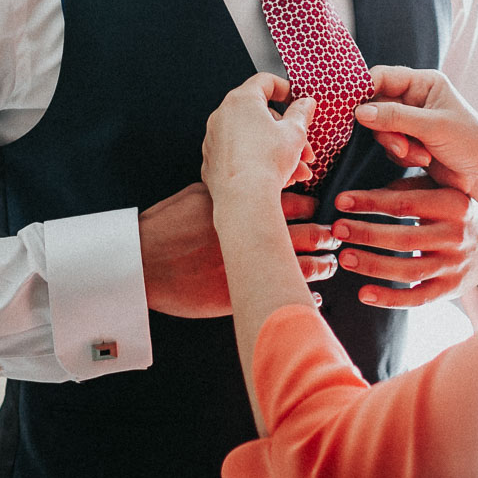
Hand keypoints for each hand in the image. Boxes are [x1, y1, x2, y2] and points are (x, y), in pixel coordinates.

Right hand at [139, 183, 339, 317]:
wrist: (143, 260)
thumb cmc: (167, 224)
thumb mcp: (200, 194)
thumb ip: (230, 190)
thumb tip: (248, 181)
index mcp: (246, 207)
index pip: (296, 203)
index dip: (312, 207)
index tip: (319, 209)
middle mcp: (254, 234)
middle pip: (307, 233)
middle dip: (325, 235)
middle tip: (334, 236)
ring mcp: (250, 265)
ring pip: (302, 264)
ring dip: (321, 264)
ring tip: (330, 264)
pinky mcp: (242, 292)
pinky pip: (281, 293)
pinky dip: (301, 294)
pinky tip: (312, 296)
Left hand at [201, 73, 317, 204]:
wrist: (244, 199)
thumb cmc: (267, 163)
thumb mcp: (295, 133)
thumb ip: (301, 113)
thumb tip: (305, 103)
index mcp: (241, 100)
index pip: (265, 81)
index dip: (286, 89)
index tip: (298, 102)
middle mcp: (222, 116)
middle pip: (260, 115)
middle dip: (286, 132)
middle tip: (304, 149)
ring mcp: (214, 139)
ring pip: (252, 138)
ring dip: (276, 151)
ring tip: (296, 170)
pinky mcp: (212, 162)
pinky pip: (239, 155)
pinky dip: (257, 161)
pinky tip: (276, 178)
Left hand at [329, 177, 477, 308]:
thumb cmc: (456, 207)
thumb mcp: (441, 187)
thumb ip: (406, 188)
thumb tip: (361, 196)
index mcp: (454, 204)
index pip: (406, 203)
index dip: (371, 202)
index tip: (341, 201)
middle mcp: (457, 235)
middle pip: (404, 238)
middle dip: (366, 234)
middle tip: (336, 229)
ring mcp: (455, 265)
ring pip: (408, 270)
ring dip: (373, 265)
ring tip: (344, 258)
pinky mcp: (451, 289)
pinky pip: (418, 298)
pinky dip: (390, 299)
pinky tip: (363, 294)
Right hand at [354, 66, 477, 199]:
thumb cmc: (469, 142)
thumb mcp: (432, 126)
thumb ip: (394, 117)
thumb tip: (359, 112)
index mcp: (425, 83)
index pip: (383, 77)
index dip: (365, 90)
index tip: (353, 109)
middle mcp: (416, 97)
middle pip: (378, 105)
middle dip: (387, 129)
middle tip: (402, 147)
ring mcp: (412, 120)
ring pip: (381, 128)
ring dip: (396, 145)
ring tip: (420, 156)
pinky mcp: (410, 141)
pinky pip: (389, 145)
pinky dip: (401, 155)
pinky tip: (423, 160)